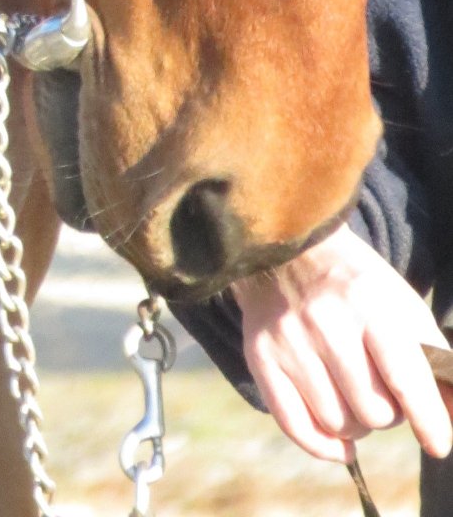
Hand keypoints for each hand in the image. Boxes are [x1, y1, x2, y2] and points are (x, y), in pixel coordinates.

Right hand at [237, 223, 452, 464]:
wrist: (286, 249)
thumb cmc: (357, 286)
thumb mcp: (401, 304)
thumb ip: (432, 357)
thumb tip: (451, 414)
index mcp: (367, 301)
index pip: (403, 377)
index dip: (427, 419)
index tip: (438, 444)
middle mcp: (324, 322)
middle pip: (372, 410)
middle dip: (388, 413)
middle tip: (382, 392)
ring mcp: (288, 340)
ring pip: (338, 424)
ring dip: (356, 424)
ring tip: (354, 397)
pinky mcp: (260, 356)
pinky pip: (297, 427)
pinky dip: (324, 445)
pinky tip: (340, 442)